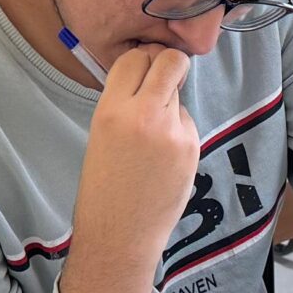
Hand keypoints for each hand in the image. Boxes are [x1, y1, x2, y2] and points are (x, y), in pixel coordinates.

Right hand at [72, 46, 202, 273]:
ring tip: (154, 137)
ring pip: (180, 94)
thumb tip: (149, 76)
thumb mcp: (101, 135)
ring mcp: (172, 132)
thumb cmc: (103, 187)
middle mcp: (143, 115)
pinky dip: (179, 131)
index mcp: (111, 111)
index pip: (135, 57)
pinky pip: (188, 122)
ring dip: (172, 104)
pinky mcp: (191, 147)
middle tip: (164, 81)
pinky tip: (164, 157)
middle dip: (170, 65)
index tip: (144, 70)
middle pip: (171, 61)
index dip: (142, 60)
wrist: (119, 235)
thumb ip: (123, 103)